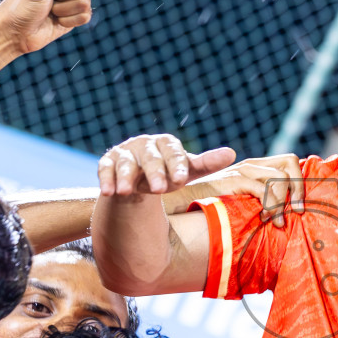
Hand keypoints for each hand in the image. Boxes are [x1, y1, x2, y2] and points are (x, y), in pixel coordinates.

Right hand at [98, 133, 236, 196]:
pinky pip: (105, 169)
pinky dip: (106, 179)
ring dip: (126, 177)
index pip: (174, 153)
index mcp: (167, 144)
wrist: (141, 178)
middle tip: (159, 189)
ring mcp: (126, 152)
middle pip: (151, 158)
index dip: (177, 165)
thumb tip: (231, 153)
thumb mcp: (188, 170)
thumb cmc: (170, 172)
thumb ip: (207, 163)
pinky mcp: (109, 162)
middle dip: (154, 173)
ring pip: (126, 163)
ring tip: (126, 192)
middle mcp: (146, 145)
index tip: (181, 180)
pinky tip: (109, 193)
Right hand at [167, 154, 305, 227]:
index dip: (301, 182)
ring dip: (284, 201)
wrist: (180, 206)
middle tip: (297, 212)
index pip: (289, 161)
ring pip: (280, 177)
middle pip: (290, 163)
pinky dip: (271, 205)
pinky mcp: (232, 180)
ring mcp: (241, 170)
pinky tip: (265, 219)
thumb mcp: (242, 205)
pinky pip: (264, 188)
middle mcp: (250, 165)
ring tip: (276, 221)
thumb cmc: (211, 211)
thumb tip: (286, 217)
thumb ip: (261, 204)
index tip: (301, 206)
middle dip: (299, 189)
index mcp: (255, 167)